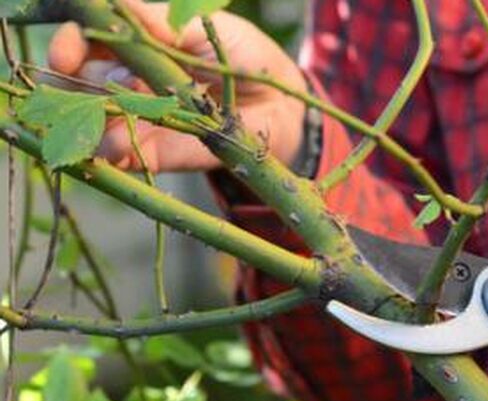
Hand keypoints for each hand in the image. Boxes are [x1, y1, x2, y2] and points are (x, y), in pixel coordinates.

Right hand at [47, 0, 306, 171]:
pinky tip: (116, 148)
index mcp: (135, 42)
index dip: (69, 45)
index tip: (65, 55)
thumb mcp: (204, 28)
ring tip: (100, 127)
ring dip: (91, 124)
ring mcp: (139, 116)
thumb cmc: (243, 54)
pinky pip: (126, 154)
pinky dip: (116, 152)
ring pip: (97, 120)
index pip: (86, 39)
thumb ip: (161, 23)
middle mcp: (128, 79)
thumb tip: (120, 3)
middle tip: (73, 94)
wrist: (278, 103)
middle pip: (78, 82)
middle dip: (69, 88)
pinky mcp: (157, 151)